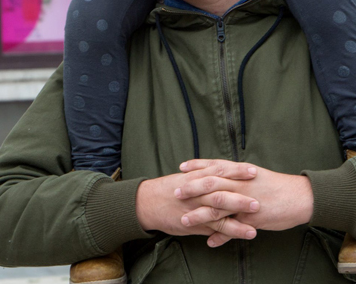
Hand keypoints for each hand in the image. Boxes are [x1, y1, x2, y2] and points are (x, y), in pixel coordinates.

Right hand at [136, 161, 259, 246]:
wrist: (145, 204)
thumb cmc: (165, 191)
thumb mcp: (182, 179)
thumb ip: (200, 178)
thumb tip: (219, 175)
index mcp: (194, 177)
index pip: (218, 170)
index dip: (235, 170)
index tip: (253, 170)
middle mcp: (196, 191)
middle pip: (221, 188)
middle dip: (241, 190)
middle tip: (259, 192)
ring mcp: (195, 207)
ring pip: (220, 208)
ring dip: (240, 211)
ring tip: (259, 215)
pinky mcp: (195, 222)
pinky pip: (217, 227)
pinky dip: (233, 230)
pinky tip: (248, 233)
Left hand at [176, 159, 312, 235]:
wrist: (302, 197)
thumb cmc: (277, 185)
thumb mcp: (254, 174)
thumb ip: (236, 175)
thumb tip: (221, 172)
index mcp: (240, 173)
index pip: (214, 166)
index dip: (196, 166)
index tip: (180, 167)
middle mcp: (240, 185)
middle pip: (210, 184)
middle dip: (191, 188)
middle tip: (175, 192)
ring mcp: (245, 202)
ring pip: (217, 208)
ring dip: (199, 215)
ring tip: (184, 221)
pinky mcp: (253, 219)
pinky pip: (234, 229)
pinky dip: (221, 236)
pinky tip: (210, 242)